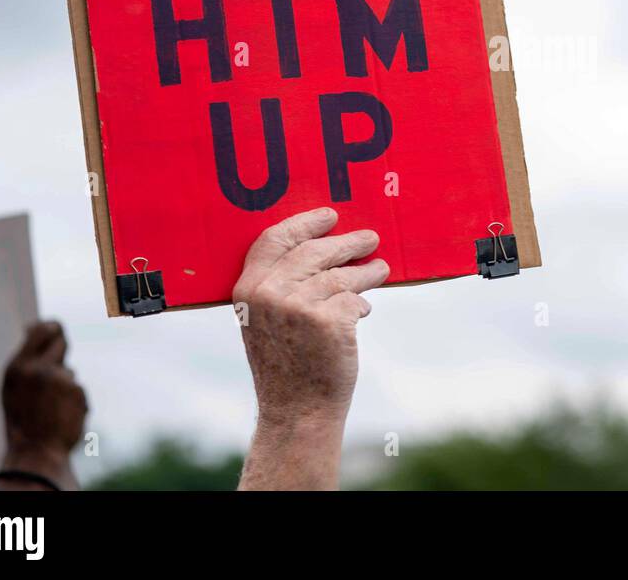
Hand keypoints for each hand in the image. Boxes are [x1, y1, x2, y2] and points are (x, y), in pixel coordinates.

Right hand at [0, 321, 87, 489]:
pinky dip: (74, 400)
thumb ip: (26, 359)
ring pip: (68, 372)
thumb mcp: (14, 387)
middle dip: (62, 352)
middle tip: (55, 372)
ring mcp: (58, 378)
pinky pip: (77, 389)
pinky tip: (62, 415)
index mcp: (17, 367)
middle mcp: (37, 368)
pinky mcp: (76, 390)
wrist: (35, 451)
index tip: (54, 327)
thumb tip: (37, 325)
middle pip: (61, 341)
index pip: (40, 331)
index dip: (51, 326)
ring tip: (50, 407)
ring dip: (64, 385)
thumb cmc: (22, 420)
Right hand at [233, 207, 387, 489]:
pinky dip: (360, 303)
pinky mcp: (328, 320)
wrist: (297, 410)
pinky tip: (362, 309)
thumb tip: (323, 246)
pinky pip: (353, 298)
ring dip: (365, 271)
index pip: (275, 238)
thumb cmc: (286, 364)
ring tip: (380, 269)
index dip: (304, 223)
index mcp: (247, 289)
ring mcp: (298, 306)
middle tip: (370, 238)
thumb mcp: (265, 321)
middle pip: (315, 251)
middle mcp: (269, 293)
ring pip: (341, 274)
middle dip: (347, 242)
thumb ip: (281, 285)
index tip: (330, 216)